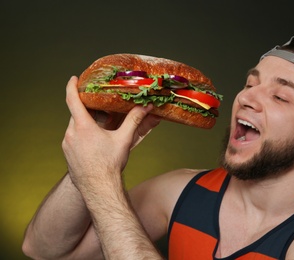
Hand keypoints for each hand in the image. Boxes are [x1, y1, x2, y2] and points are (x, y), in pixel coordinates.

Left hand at [62, 76, 160, 191]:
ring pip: (74, 127)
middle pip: (76, 114)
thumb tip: (146, 107)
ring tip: (99, 129)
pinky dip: (81, 136)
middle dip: (87, 110)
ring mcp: (67, 145)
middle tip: (99, 109)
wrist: (98, 188)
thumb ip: (134, 120)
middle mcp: (71, 134)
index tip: (74, 78)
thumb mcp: (124, 140)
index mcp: (83, 126)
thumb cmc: (110, 164)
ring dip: (85, 125)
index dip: (72, 86)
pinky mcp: (67, 154)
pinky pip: (72, 139)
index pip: (72, 100)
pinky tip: (94, 144)